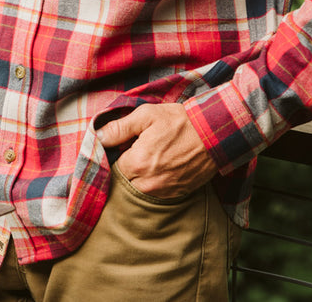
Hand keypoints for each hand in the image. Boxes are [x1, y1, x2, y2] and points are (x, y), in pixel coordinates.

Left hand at [97, 103, 217, 197]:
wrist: (214, 133)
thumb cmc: (179, 121)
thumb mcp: (146, 115)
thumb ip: (119, 128)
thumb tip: (98, 137)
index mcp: (138, 163)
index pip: (114, 167)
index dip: (118, 155)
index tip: (125, 146)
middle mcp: (149, 183)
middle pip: (125, 181)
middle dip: (128, 168)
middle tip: (139, 151)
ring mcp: (165, 192)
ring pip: (140, 190)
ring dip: (141, 178)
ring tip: (152, 158)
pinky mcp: (178, 195)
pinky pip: (157, 194)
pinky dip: (156, 184)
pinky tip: (163, 167)